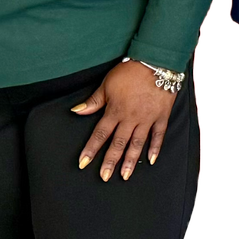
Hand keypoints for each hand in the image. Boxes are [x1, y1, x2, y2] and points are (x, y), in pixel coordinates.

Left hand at [72, 60, 178, 181]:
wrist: (156, 62)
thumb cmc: (130, 71)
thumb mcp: (107, 84)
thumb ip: (94, 101)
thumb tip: (77, 111)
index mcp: (115, 111)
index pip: (100, 134)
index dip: (91, 149)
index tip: (83, 162)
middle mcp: (131, 118)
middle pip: (118, 144)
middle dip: (110, 161)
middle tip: (104, 176)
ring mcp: (147, 119)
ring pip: (137, 143)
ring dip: (130, 160)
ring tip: (125, 175)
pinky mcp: (161, 116)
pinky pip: (158, 135)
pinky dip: (155, 148)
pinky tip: (150, 160)